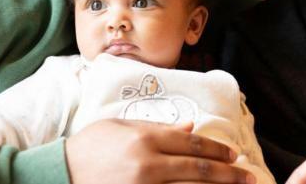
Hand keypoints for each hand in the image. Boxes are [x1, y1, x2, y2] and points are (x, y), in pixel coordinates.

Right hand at [64, 118, 253, 183]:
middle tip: (248, 178)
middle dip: (228, 175)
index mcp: (145, 139)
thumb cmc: (88, 148)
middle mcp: (148, 165)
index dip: (217, 151)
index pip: (191, 145)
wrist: (57, 176)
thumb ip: (157, 127)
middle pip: (197, 171)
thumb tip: (190, 128)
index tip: (234, 155)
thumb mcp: (119, 127)